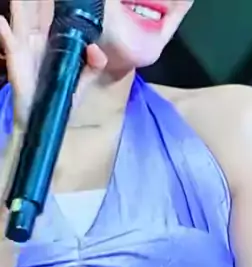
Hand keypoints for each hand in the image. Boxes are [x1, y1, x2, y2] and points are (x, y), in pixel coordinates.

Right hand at [0, 0, 106, 129]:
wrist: (44, 122)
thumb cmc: (60, 100)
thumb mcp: (81, 83)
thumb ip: (92, 66)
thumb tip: (96, 49)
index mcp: (52, 41)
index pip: (50, 13)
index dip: (51, 0)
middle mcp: (36, 40)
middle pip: (34, 10)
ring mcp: (24, 49)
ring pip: (21, 19)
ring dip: (20, 4)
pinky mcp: (16, 63)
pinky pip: (9, 45)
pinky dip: (4, 32)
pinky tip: (1, 22)